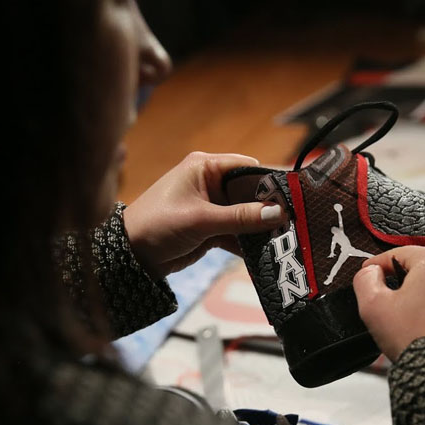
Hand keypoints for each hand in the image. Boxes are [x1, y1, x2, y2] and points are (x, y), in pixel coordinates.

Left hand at [123, 152, 285, 276]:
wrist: (131, 256)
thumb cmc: (157, 225)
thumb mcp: (201, 220)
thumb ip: (240, 218)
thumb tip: (277, 213)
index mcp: (205, 168)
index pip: (248, 168)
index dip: (270, 182)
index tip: (293, 200)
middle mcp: (211, 183)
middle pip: (251, 193)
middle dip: (269, 209)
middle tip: (293, 224)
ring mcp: (212, 207)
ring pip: (246, 215)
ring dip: (260, 229)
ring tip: (284, 241)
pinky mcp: (211, 228)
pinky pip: (238, 233)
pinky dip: (249, 243)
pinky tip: (265, 253)